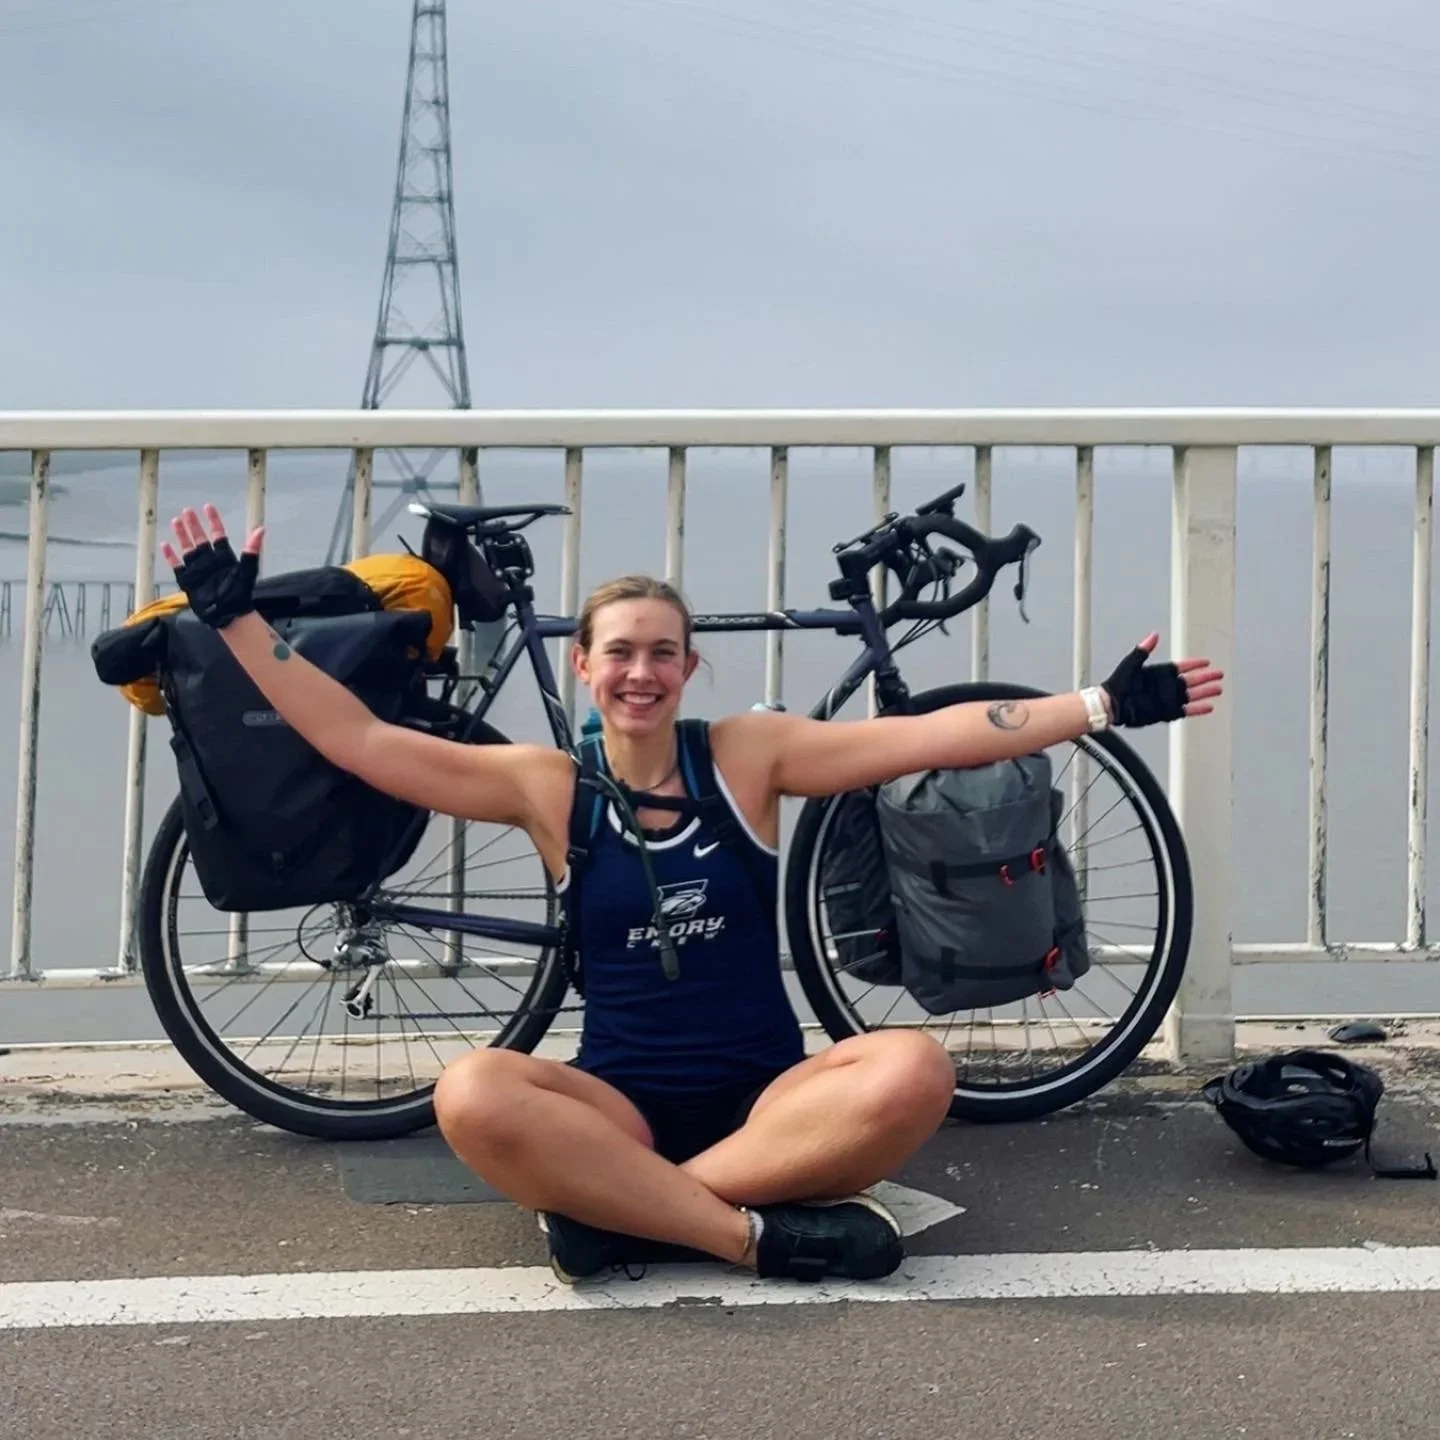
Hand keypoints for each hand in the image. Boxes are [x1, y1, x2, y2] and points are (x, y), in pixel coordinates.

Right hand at [160, 503, 264, 629]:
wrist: (229, 614)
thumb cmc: (240, 593)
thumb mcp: (248, 570)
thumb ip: (252, 550)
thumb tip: (260, 530)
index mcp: (224, 557)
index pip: (218, 534)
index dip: (213, 521)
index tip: (208, 507)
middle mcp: (210, 561)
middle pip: (200, 539)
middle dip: (194, 525)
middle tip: (187, 510)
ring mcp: (198, 570)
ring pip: (188, 548)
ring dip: (182, 536)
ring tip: (176, 521)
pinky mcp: (188, 580)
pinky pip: (177, 565)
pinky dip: (171, 556)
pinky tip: (165, 545)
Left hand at [1101, 632, 1223, 727]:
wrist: (1112, 704)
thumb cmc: (1117, 684)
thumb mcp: (1131, 663)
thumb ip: (1144, 650)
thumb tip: (1154, 635)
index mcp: (1159, 673)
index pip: (1181, 667)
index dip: (1194, 664)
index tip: (1205, 661)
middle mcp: (1165, 687)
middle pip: (1191, 681)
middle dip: (1205, 677)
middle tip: (1218, 674)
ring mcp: (1167, 700)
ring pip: (1191, 695)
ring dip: (1205, 692)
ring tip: (1218, 689)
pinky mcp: (1166, 712)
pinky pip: (1185, 711)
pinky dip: (1197, 709)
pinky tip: (1208, 706)